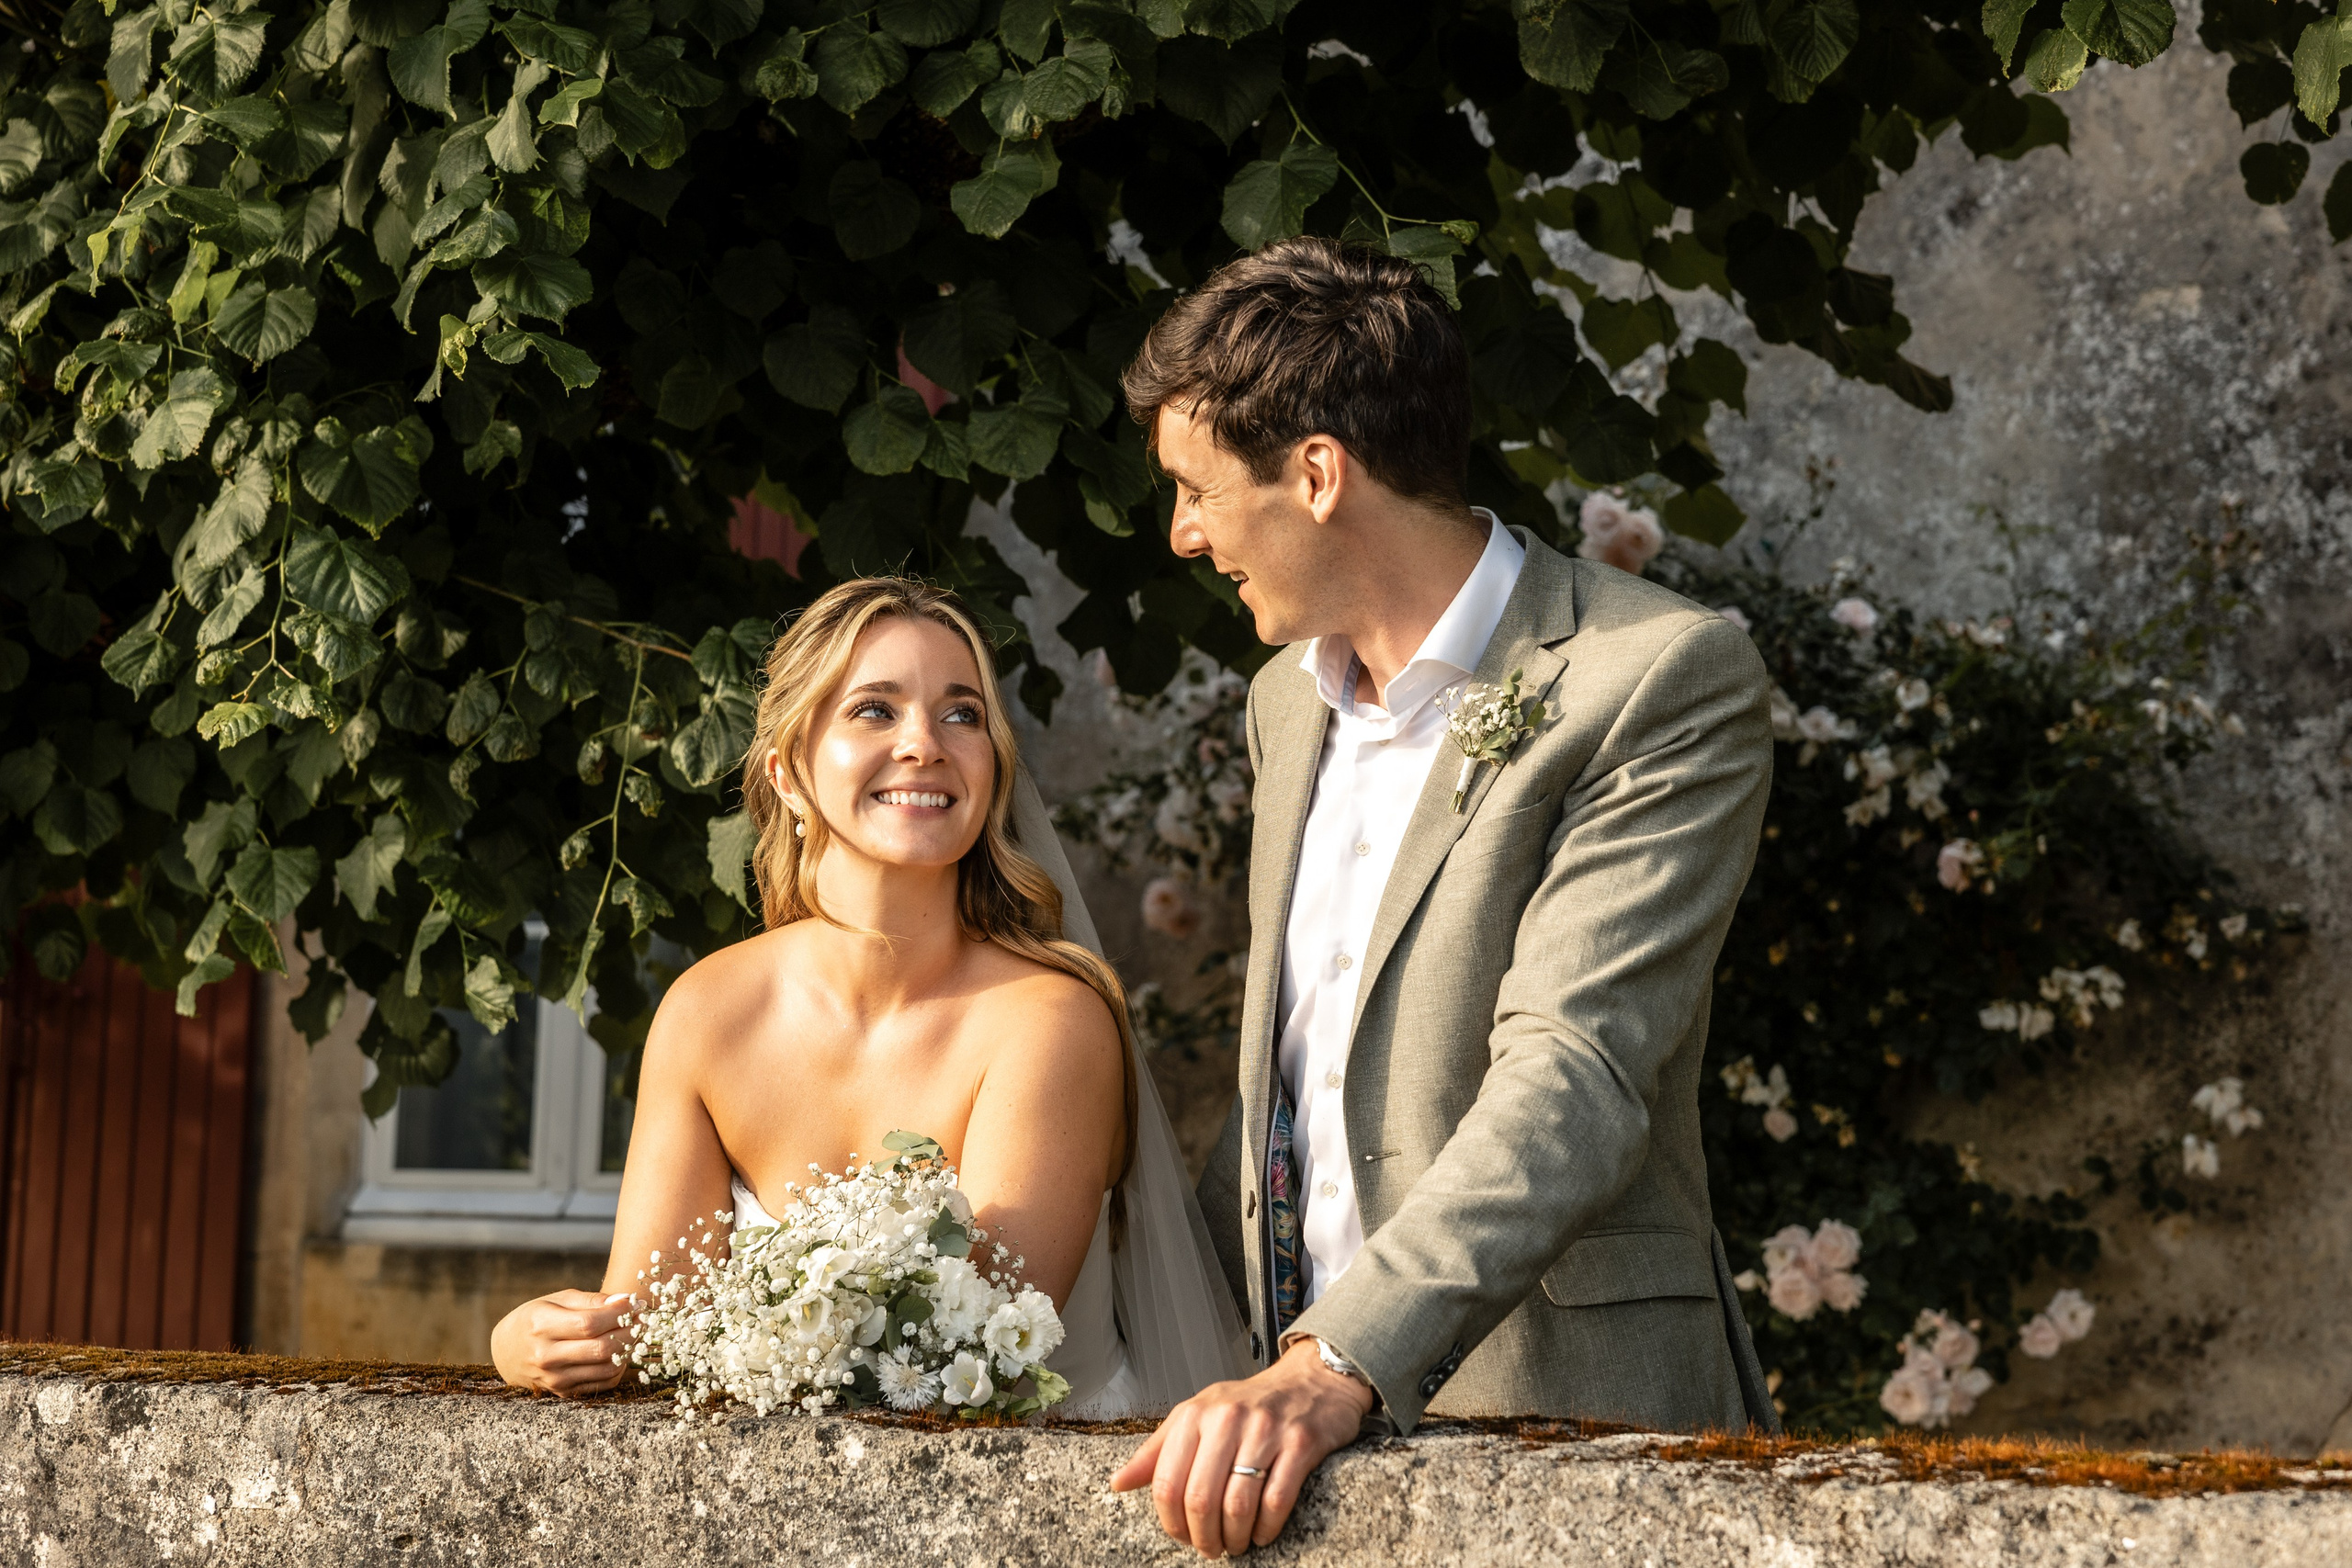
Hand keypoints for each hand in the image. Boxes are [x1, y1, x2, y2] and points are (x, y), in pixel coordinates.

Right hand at [490, 1289, 635, 1395]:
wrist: (507, 1352)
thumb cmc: (537, 1318)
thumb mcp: (558, 1299)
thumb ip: (592, 1300)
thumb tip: (626, 1300)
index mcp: (541, 1325)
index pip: (590, 1323)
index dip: (619, 1314)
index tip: (636, 1304)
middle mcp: (545, 1355)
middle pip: (601, 1348)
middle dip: (630, 1333)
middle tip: (642, 1320)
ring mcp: (553, 1378)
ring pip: (606, 1368)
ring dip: (628, 1350)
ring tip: (634, 1335)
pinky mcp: (563, 1392)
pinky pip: (602, 1383)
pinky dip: (618, 1368)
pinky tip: (621, 1352)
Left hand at [1109, 1339, 1374, 1556]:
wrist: (1311, 1382)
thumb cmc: (1248, 1405)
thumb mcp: (1197, 1416)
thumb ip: (1157, 1451)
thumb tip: (1117, 1483)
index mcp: (1195, 1414)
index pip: (1168, 1482)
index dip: (1171, 1521)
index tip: (1182, 1536)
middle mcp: (1227, 1418)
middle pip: (1201, 1499)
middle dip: (1203, 1537)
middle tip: (1210, 1548)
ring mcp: (1266, 1430)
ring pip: (1238, 1505)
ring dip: (1235, 1538)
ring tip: (1235, 1544)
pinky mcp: (1300, 1444)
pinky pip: (1276, 1501)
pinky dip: (1266, 1528)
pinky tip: (1262, 1533)